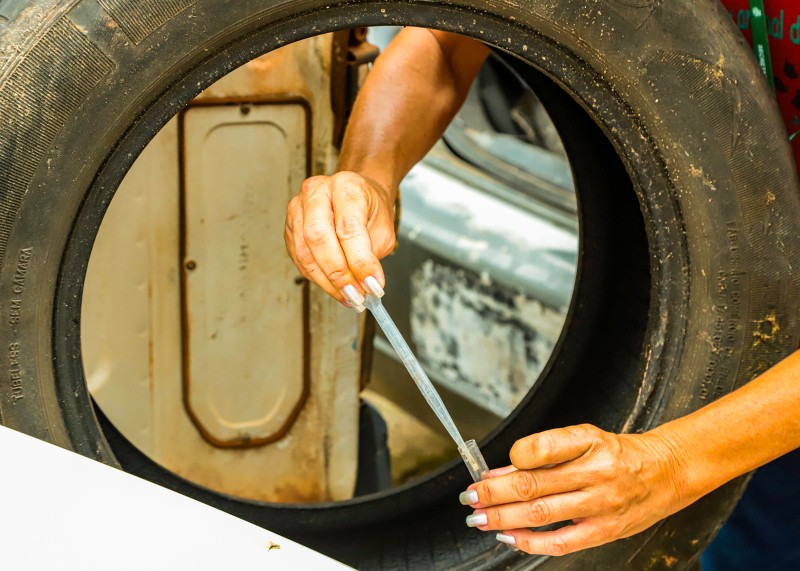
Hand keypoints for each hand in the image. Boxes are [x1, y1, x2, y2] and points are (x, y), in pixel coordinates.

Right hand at [284, 171, 395, 308]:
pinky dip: (318, 279)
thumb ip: (375, 253)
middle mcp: (316, 193)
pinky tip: (335, 289)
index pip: (348, 228)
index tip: (373, 286)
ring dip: (328, 282)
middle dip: (339, 274)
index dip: (360, 262)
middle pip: (318, 238)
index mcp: (345, 187)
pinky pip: (299, 260)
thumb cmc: (369, 208)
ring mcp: (298, 209)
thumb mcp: (384, 227)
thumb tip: (368, 284)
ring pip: (305, 253)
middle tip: (357, 296)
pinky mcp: (290, 228)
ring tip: (349, 298)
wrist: (354, 195)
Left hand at [459, 424, 691, 555]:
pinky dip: (530, 542)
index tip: (488, 468)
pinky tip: (508, 537)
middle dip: (493, 493)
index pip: (542, 448)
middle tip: (468, 496)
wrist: (666, 472)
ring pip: (541, 514)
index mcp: (589, 441)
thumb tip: (501, 470)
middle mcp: (596, 472)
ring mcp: (601, 504)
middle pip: (533, 485)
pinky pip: (561, 542)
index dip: (511, 458)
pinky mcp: (605, 531)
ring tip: (478, 517)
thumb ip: (545, 452)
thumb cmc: (617, 454)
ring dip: (503, 517)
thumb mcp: (585, 438)